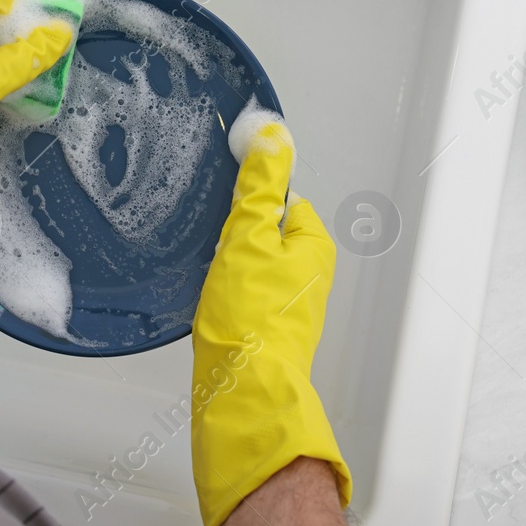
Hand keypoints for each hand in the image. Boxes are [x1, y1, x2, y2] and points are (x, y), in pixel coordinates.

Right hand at [191, 107, 351, 525]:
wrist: (241, 390)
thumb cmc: (248, 314)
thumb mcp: (249, 235)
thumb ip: (260, 184)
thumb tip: (273, 134)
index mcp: (314, 245)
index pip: (282, 197)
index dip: (249, 200)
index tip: (225, 210)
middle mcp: (311, 275)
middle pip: (265, 231)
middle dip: (236, 235)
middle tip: (216, 250)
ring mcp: (291, 305)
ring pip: (252, 264)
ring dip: (228, 265)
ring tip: (212, 279)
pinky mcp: (268, 330)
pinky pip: (245, 293)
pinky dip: (226, 292)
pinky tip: (211, 303)